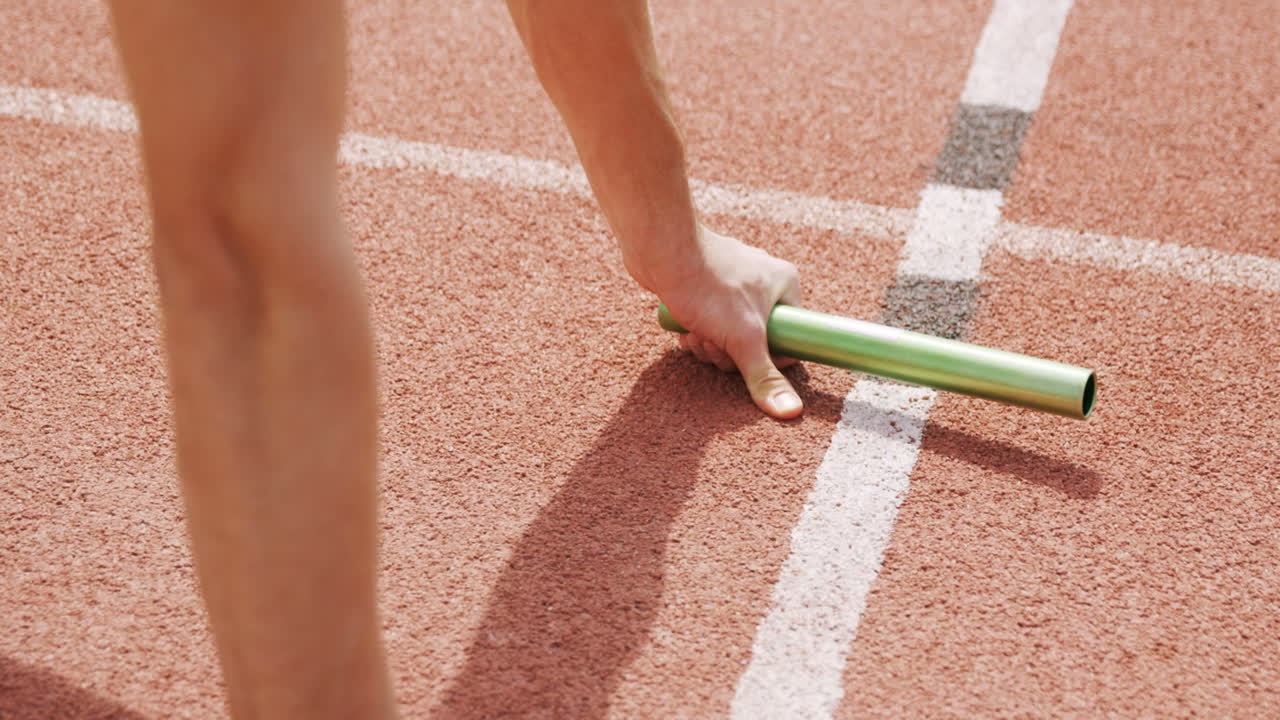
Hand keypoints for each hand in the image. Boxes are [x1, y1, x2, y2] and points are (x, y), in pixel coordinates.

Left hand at [650, 227, 803, 418]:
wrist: (661, 250)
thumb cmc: (707, 286)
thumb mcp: (743, 338)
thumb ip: (764, 376)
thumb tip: (791, 412)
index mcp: (785, 285)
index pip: (791, 339)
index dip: (768, 359)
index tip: (747, 359)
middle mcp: (763, 282)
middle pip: (756, 343)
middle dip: (729, 354)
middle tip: (714, 345)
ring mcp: (732, 285)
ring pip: (728, 337)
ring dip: (710, 346)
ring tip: (696, 334)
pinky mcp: (705, 288)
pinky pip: (709, 324)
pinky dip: (697, 334)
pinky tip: (684, 330)